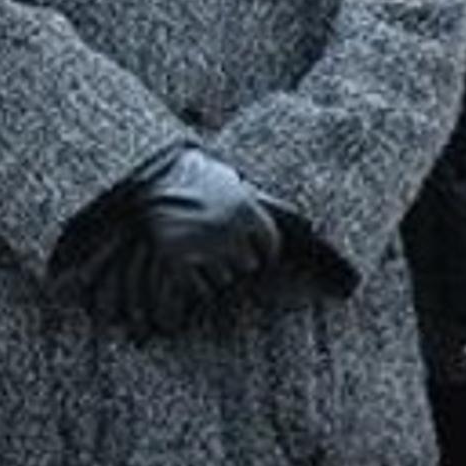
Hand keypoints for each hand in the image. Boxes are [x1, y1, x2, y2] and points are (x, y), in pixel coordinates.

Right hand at [76, 149, 281, 337]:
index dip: (259, 249)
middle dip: (234, 257)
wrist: (154, 176)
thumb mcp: (239, 186)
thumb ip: (271, 206)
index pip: (270, 248)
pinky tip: (186, 259)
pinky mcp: (178, 259)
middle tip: (214, 238)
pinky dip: (193, 282)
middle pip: (248, 266)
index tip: (244, 242)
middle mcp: (230, 228)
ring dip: (213, 269)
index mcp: (248, 209)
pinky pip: (198, 289)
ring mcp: (204, 244)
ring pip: (224, 280)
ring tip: (198, 245)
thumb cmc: (202, 180)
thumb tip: (311, 225)